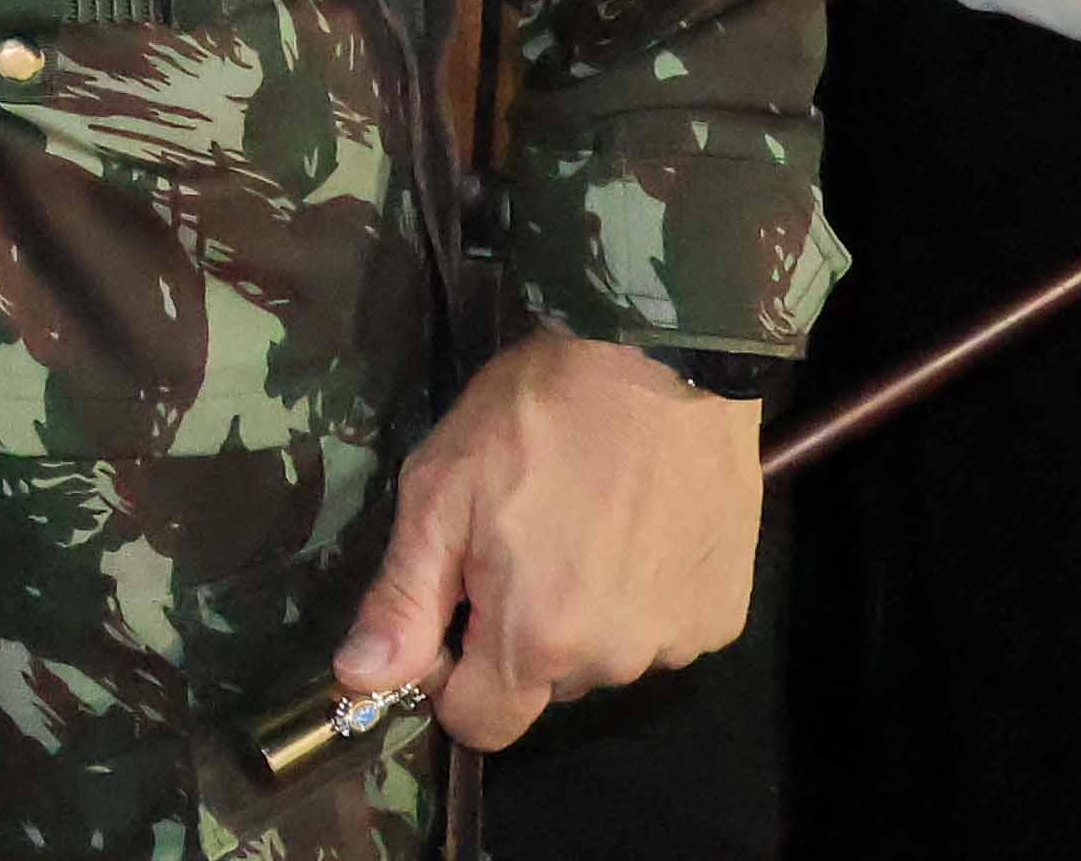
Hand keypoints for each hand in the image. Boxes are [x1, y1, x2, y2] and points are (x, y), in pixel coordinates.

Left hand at [329, 329, 764, 755]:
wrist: (663, 357)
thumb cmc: (536, 416)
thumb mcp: (440, 492)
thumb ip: (402, 600)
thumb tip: (356, 682)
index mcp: (537, 642)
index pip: (481, 722)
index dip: (451, 676)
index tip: (453, 608)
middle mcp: (614, 661)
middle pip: (543, 683)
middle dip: (520, 631)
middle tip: (519, 537)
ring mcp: (678, 640)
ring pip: (603, 654)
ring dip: (584, 611)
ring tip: (581, 519)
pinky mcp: (723, 612)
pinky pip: (661, 627)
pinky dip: (642, 593)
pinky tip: (636, 524)